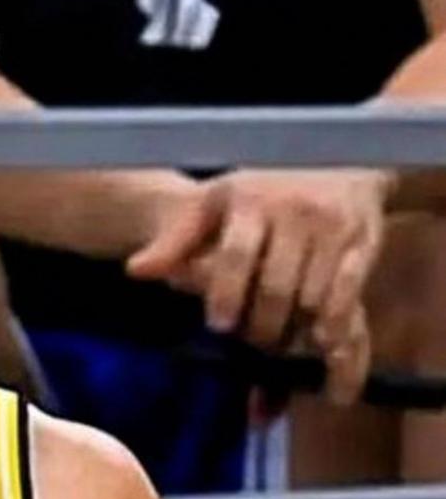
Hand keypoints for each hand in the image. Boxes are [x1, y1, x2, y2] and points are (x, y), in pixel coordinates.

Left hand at [127, 169, 391, 354]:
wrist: (333, 157)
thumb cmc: (260, 188)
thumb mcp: (212, 204)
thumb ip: (175, 239)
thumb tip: (135, 271)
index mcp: (249, 199)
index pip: (234, 256)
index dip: (224, 295)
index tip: (218, 325)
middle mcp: (294, 209)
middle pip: (274, 285)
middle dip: (259, 322)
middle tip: (249, 342)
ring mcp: (332, 225)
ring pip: (311, 295)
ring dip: (294, 329)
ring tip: (277, 342)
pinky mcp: (363, 240)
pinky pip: (348, 291)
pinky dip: (333, 321)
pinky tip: (318, 337)